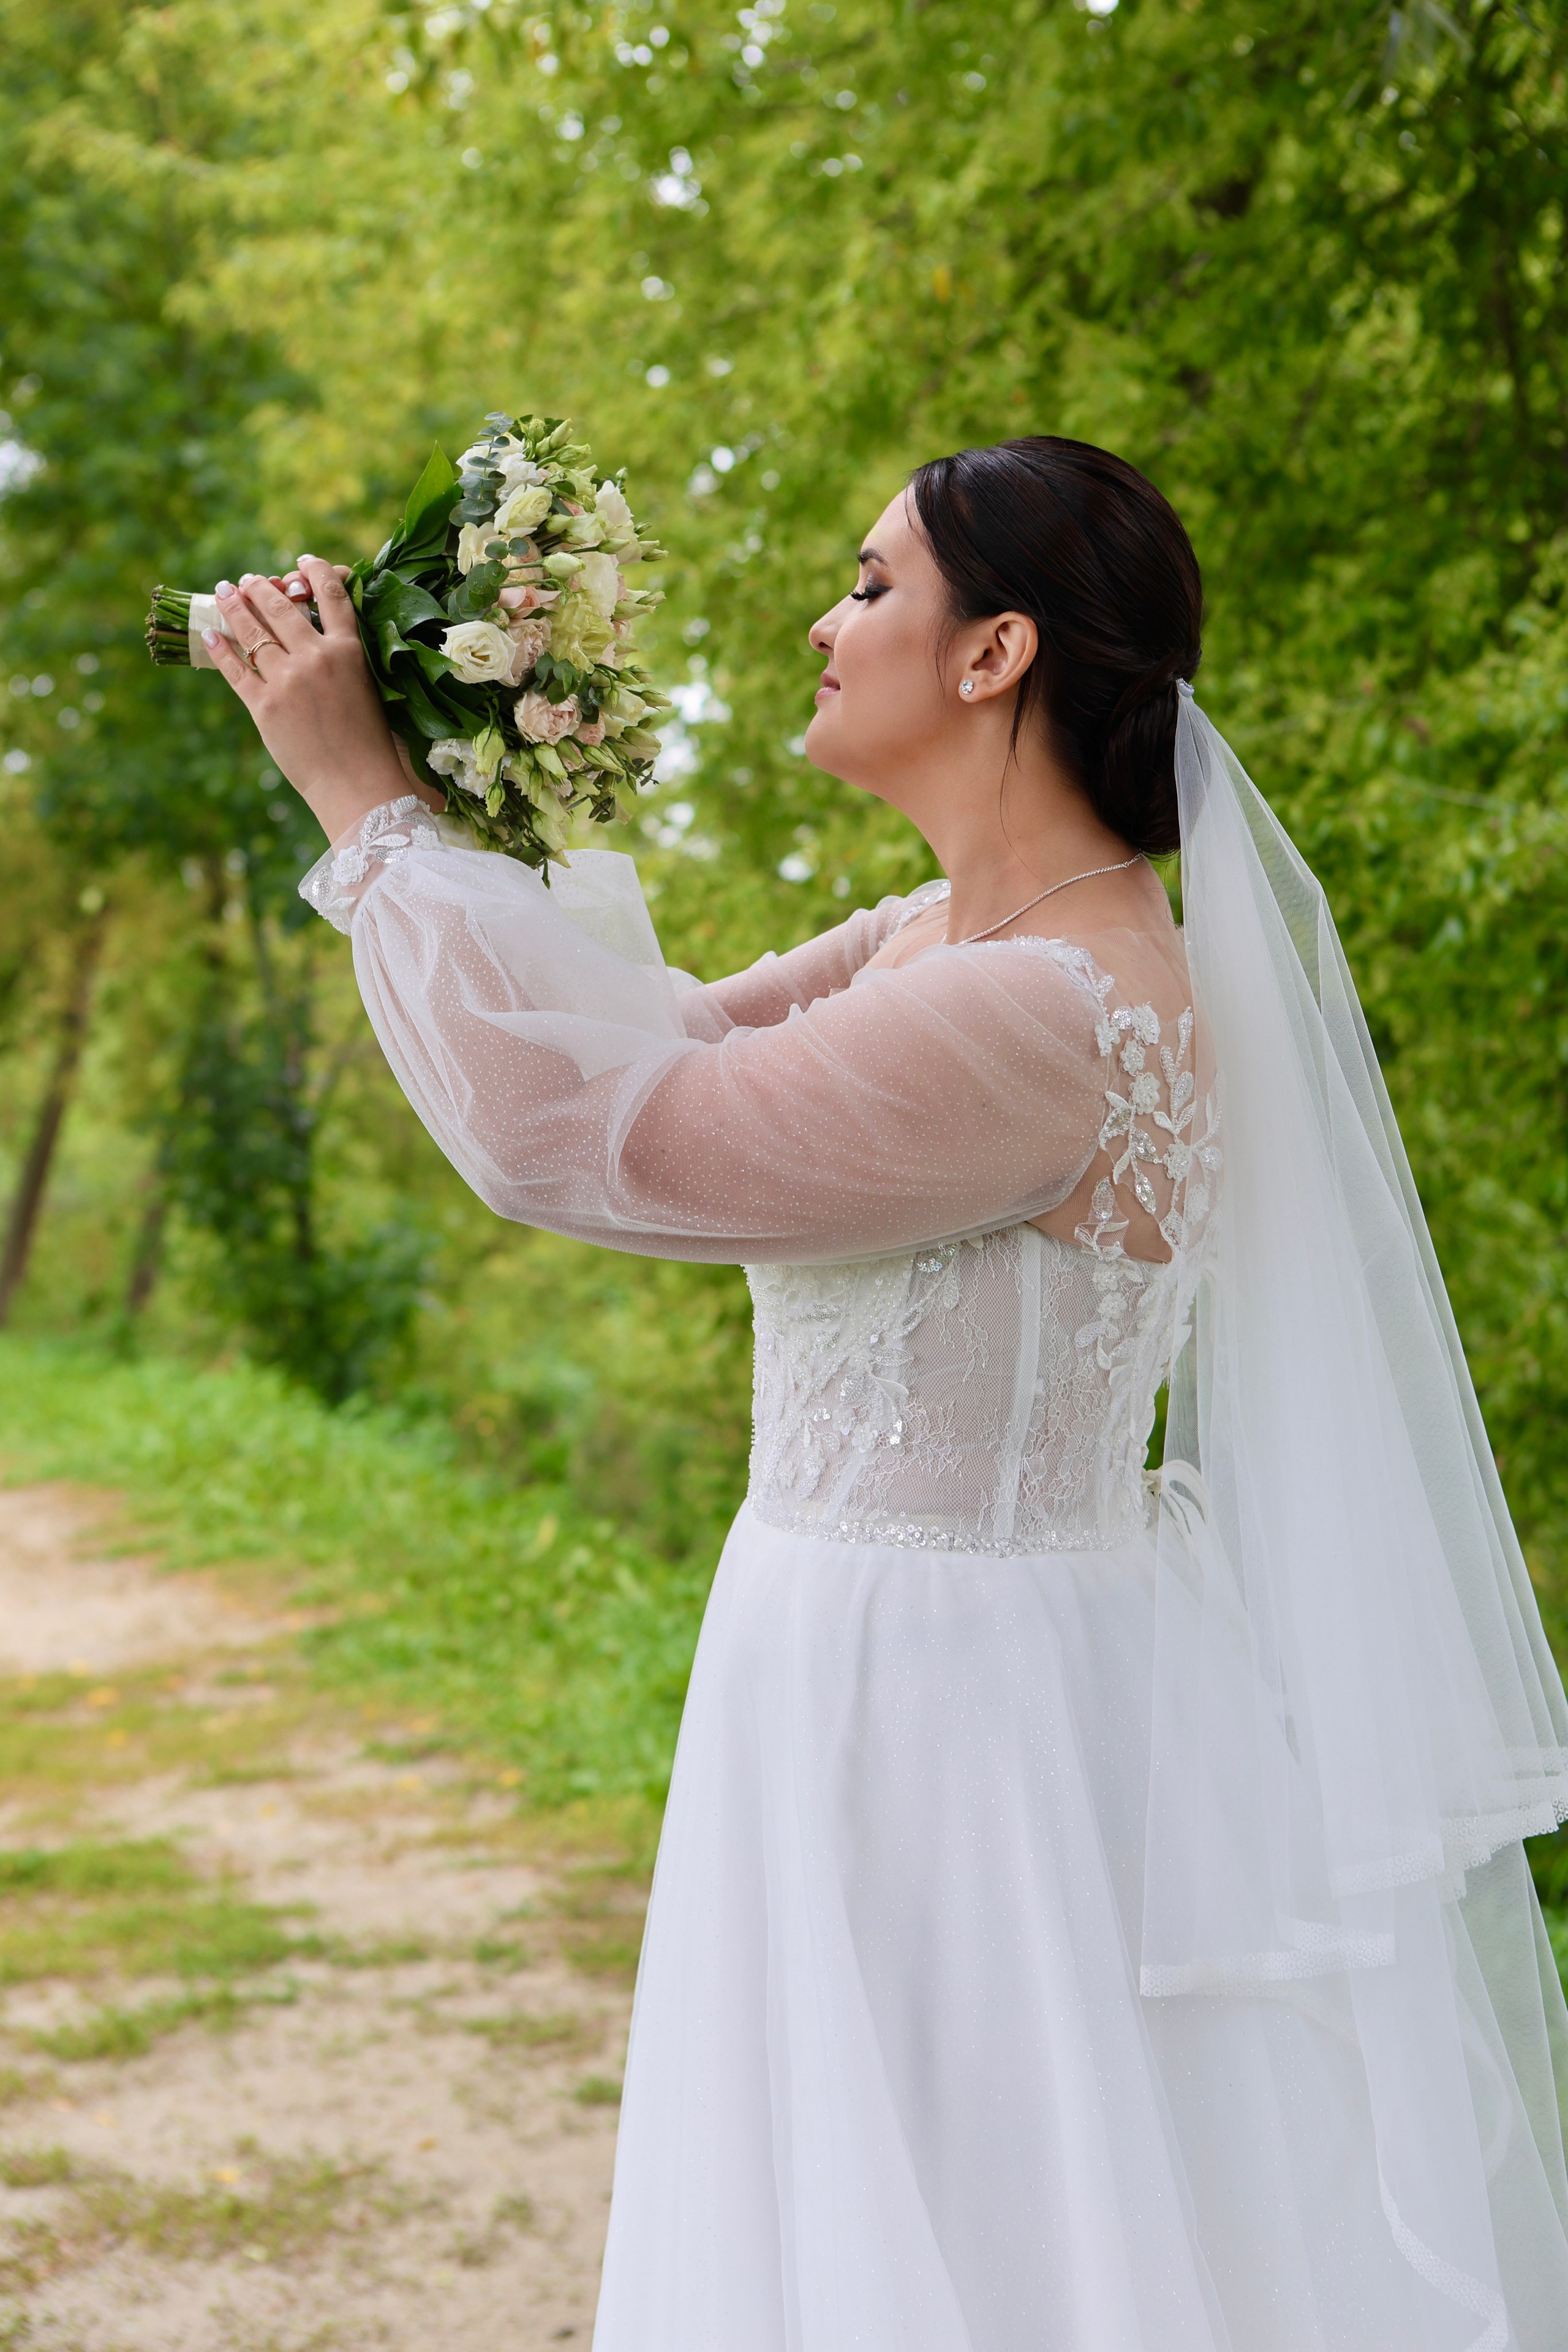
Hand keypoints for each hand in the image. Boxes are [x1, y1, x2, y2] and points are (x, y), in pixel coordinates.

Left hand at [201, 557, 442, 845]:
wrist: (357, 784)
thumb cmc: (370, 742)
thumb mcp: (367, 688)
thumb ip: (344, 658)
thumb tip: (314, 635)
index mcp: (349, 651)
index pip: (332, 594)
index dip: (315, 570)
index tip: (301, 560)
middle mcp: (316, 658)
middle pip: (280, 607)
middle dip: (260, 587)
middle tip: (247, 579)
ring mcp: (287, 680)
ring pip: (252, 631)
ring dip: (234, 606)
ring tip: (224, 591)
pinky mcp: (263, 705)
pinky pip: (234, 668)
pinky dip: (219, 647)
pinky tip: (210, 633)